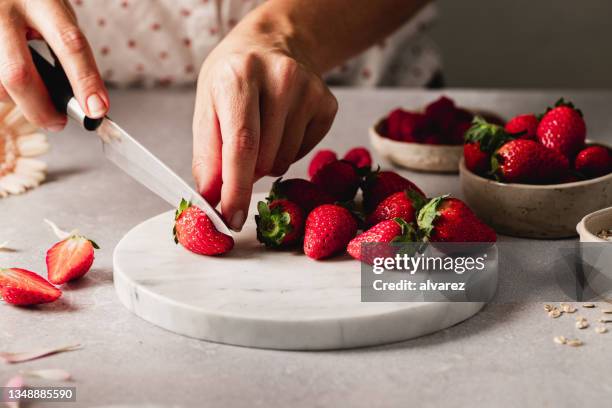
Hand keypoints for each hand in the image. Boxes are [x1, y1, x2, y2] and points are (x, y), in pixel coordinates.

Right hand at [0, 0, 107, 130]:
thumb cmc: (30, 4)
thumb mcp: (54, 15)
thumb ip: (66, 51)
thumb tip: (82, 100)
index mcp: (39, 0)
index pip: (68, 43)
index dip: (85, 81)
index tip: (96, 110)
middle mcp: (3, 11)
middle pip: (18, 74)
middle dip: (41, 109)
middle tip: (57, 122)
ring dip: (18, 101)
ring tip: (32, 96)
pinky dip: (4, 93)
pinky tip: (11, 85)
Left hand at [192, 13, 337, 231]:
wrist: (272, 44)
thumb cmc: (233, 79)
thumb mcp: (207, 107)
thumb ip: (207, 155)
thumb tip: (212, 200)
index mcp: (239, 75)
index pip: (241, 145)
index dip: (236, 189)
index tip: (231, 218)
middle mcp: (280, 77)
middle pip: (264, 158)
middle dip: (246, 174)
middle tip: (238, 156)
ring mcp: (310, 90)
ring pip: (284, 161)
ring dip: (266, 163)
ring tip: (261, 132)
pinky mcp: (328, 104)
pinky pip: (303, 154)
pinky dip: (286, 153)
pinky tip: (281, 126)